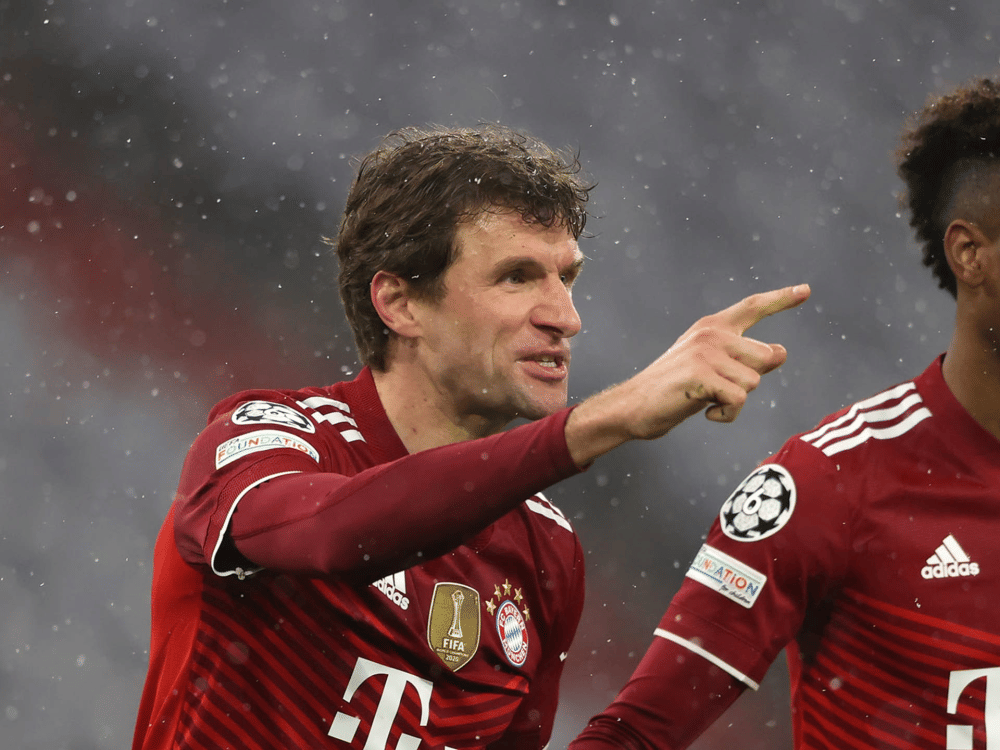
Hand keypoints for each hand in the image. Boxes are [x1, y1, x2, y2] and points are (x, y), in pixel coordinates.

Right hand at [565, 284, 809, 465]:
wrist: (634, 406)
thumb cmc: (674, 389)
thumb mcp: (712, 368)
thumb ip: (745, 358)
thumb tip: (781, 351)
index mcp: (712, 327)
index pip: (753, 307)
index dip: (781, 300)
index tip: (806, 291)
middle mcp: (711, 333)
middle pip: (766, 356)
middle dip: (750, 379)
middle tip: (717, 388)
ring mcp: (705, 352)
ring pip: (754, 381)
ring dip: (736, 401)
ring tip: (707, 400)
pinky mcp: (701, 374)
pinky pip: (739, 399)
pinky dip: (727, 414)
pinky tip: (705, 411)